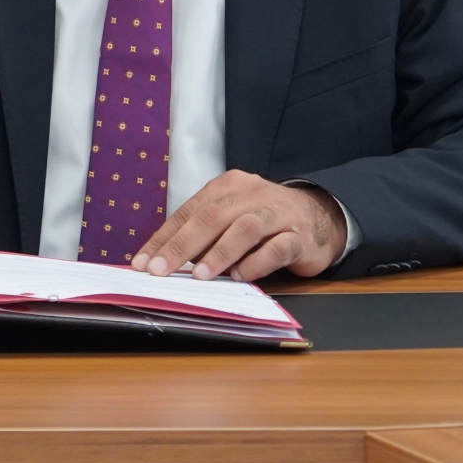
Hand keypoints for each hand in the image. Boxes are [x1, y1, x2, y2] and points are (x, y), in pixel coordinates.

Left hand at [134, 171, 344, 282]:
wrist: (320, 217)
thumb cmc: (264, 221)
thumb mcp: (230, 218)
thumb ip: (203, 233)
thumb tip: (165, 260)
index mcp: (228, 186)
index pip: (189, 211)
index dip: (164, 237)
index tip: (143, 261)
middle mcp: (252, 194)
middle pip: (212, 217)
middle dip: (182, 245)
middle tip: (160, 270)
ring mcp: (278, 213)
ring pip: (245, 228)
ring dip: (220, 252)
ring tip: (200, 275)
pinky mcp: (300, 236)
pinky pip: (278, 248)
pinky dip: (257, 263)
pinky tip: (241, 277)